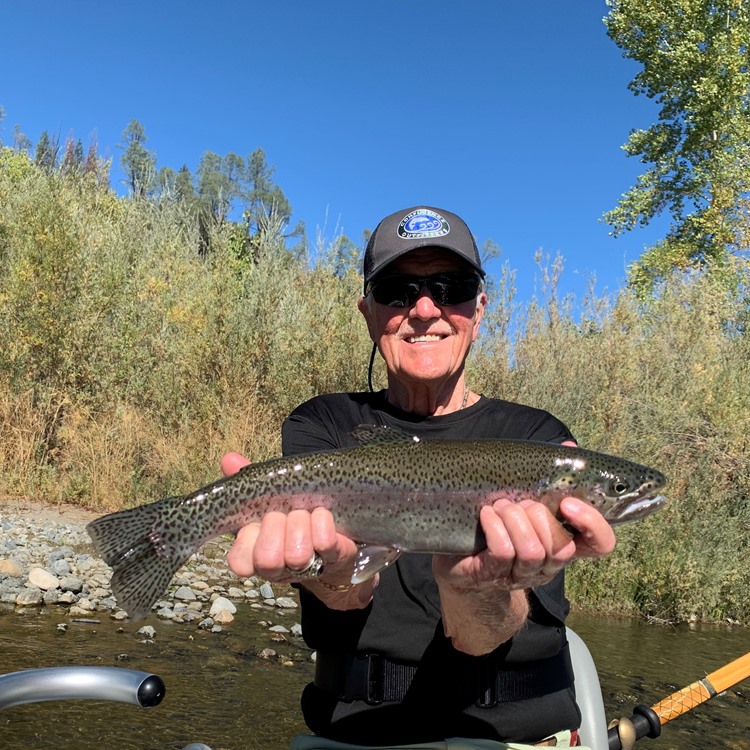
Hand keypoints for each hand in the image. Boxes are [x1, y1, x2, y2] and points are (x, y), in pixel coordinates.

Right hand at [220, 452, 373, 607]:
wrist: (334, 528)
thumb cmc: (292, 513)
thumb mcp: (268, 498)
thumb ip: (247, 482)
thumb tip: (229, 459)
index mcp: (255, 553)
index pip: (239, 562)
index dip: (248, 539)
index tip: (256, 521)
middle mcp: (278, 568)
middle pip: (267, 558)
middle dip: (277, 526)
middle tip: (286, 512)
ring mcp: (306, 568)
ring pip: (296, 554)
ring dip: (300, 524)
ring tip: (305, 513)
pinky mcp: (334, 559)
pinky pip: (325, 542)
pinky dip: (322, 521)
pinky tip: (322, 514)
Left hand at [433, 492, 615, 654]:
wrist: (459, 557)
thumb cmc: (499, 521)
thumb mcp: (526, 497)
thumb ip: (550, 475)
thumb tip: (570, 447)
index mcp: (563, 542)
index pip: (601, 545)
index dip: (593, 525)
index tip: (567, 503)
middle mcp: (548, 564)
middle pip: (561, 546)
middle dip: (537, 515)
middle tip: (518, 502)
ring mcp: (521, 575)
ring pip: (532, 551)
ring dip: (514, 519)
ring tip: (499, 508)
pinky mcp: (492, 576)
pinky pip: (502, 551)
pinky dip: (494, 526)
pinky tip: (486, 515)